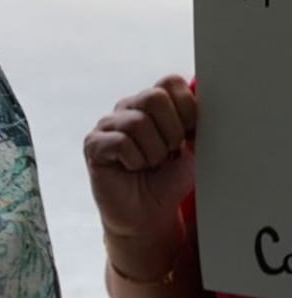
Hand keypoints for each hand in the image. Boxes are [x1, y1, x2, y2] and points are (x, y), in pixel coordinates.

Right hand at [84, 76, 196, 267]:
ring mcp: (107, 126)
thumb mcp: (195, 150)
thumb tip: (204, 103)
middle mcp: (127, 109)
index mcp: (152, 104)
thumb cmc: (169, 181)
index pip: (170, 82)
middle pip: (154, 97)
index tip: (189, 134)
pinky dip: (135, 160)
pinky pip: (120, 142)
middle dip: (171, 131)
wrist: (149, 215)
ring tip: (150, 164)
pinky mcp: (93, 145)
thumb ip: (198, 124)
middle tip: (169, 152)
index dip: (187, 107)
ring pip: (138, 122)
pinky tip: (133, 169)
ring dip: (154, 151)